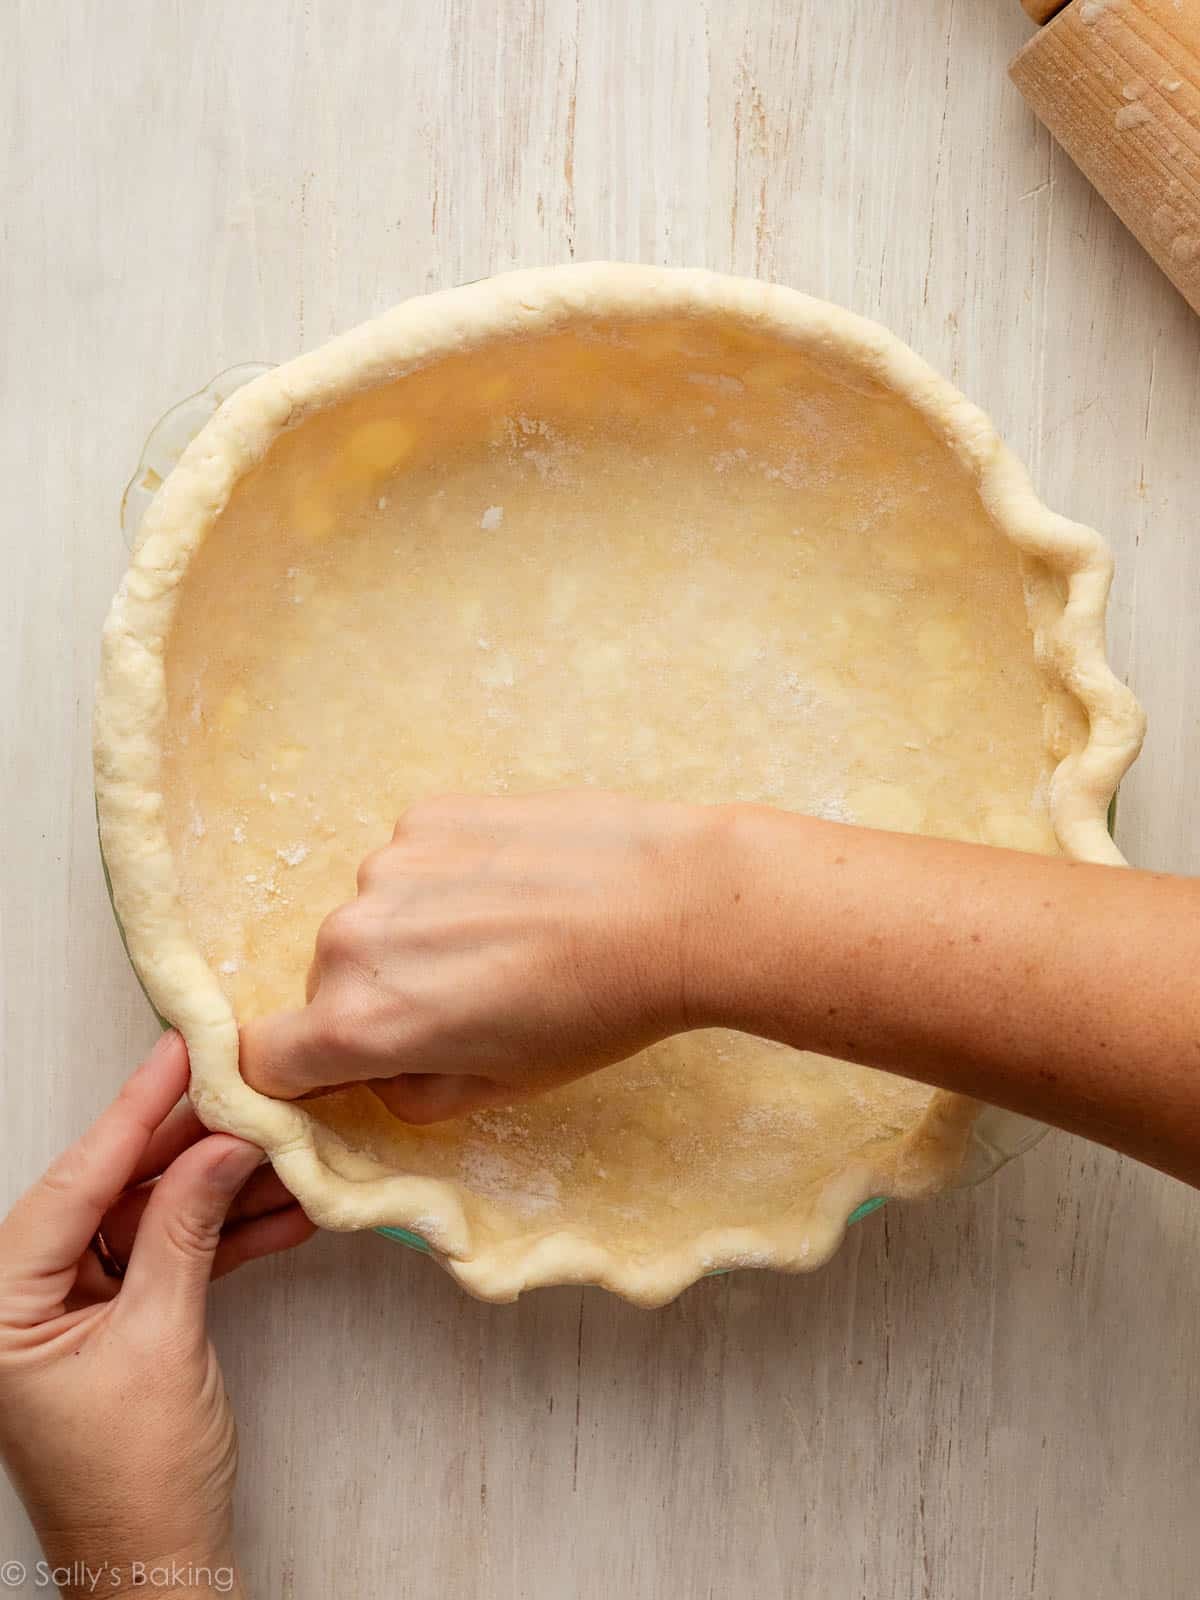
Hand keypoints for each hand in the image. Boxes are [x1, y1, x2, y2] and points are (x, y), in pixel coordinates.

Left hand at [0, 1032, 314, 1598]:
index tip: (175, 1051)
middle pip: (110, 1193)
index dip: (131, 1114)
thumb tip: (223, 1146)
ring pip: (149, 1220)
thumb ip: (186, 1230)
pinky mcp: (121, 1325)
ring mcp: (74, 1312)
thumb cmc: (135, 1484)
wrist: (159, 1572)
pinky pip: (170, 1258)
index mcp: (0, 1307)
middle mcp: (25, 1301)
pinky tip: (281, 1208)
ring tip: (281, 1145)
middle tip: (240, 1085)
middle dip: (185, 1145)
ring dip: (219, 1189)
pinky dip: (224, 1237)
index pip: (72, 1185)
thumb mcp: (162, 1340)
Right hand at [240, 791, 717, 1121]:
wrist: (677, 903)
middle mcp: (352, 936)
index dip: (300, 1070)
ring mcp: (388, 863)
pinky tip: (518, 885)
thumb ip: (408, 1093)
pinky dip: (449, 877)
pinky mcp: (429, 812)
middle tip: (473, 1000)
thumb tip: (377, 1071)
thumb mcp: (500, 1088)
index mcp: (361, 1021)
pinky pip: (414, 861)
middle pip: (327, 983)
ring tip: (510, 935)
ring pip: (376, 917)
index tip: (346, 1065)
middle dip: (380, 1000)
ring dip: (418, 932)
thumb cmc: (597, 1011)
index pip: (263, 1057)